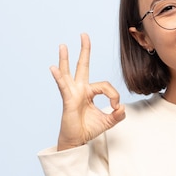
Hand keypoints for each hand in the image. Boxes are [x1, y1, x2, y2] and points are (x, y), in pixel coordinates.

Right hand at [50, 33, 125, 150]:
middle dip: (84, 50)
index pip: (105, 85)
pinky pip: (63, 86)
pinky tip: (53, 68)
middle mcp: (80, 89)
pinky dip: (59, 77)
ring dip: (65, 59)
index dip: (114, 95)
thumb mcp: (108, 121)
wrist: (77, 140)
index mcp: (90, 92)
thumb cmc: (88, 128)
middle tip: (84, 35)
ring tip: (63, 45)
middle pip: (82, 66)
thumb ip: (117, 115)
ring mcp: (72, 93)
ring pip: (69, 73)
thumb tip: (121, 107)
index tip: (116, 107)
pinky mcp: (68, 100)